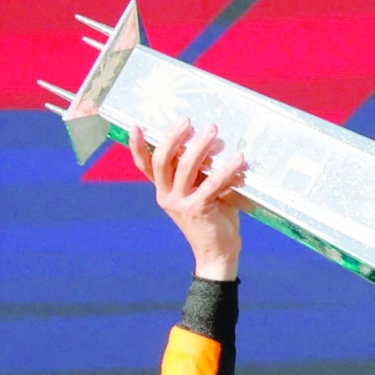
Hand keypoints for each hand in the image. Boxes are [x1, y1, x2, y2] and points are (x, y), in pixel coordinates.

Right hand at [129, 119, 246, 280]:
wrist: (217, 254)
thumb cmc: (213, 219)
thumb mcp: (201, 192)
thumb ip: (200, 173)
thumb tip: (212, 142)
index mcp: (164, 191)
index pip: (146, 166)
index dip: (138, 147)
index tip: (135, 126)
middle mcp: (167, 197)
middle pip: (163, 161)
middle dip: (173, 137)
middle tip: (187, 121)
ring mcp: (180, 204)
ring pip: (185, 168)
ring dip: (200, 146)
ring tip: (213, 130)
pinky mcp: (198, 210)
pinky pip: (211, 184)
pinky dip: (226, 170)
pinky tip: (238, 159)